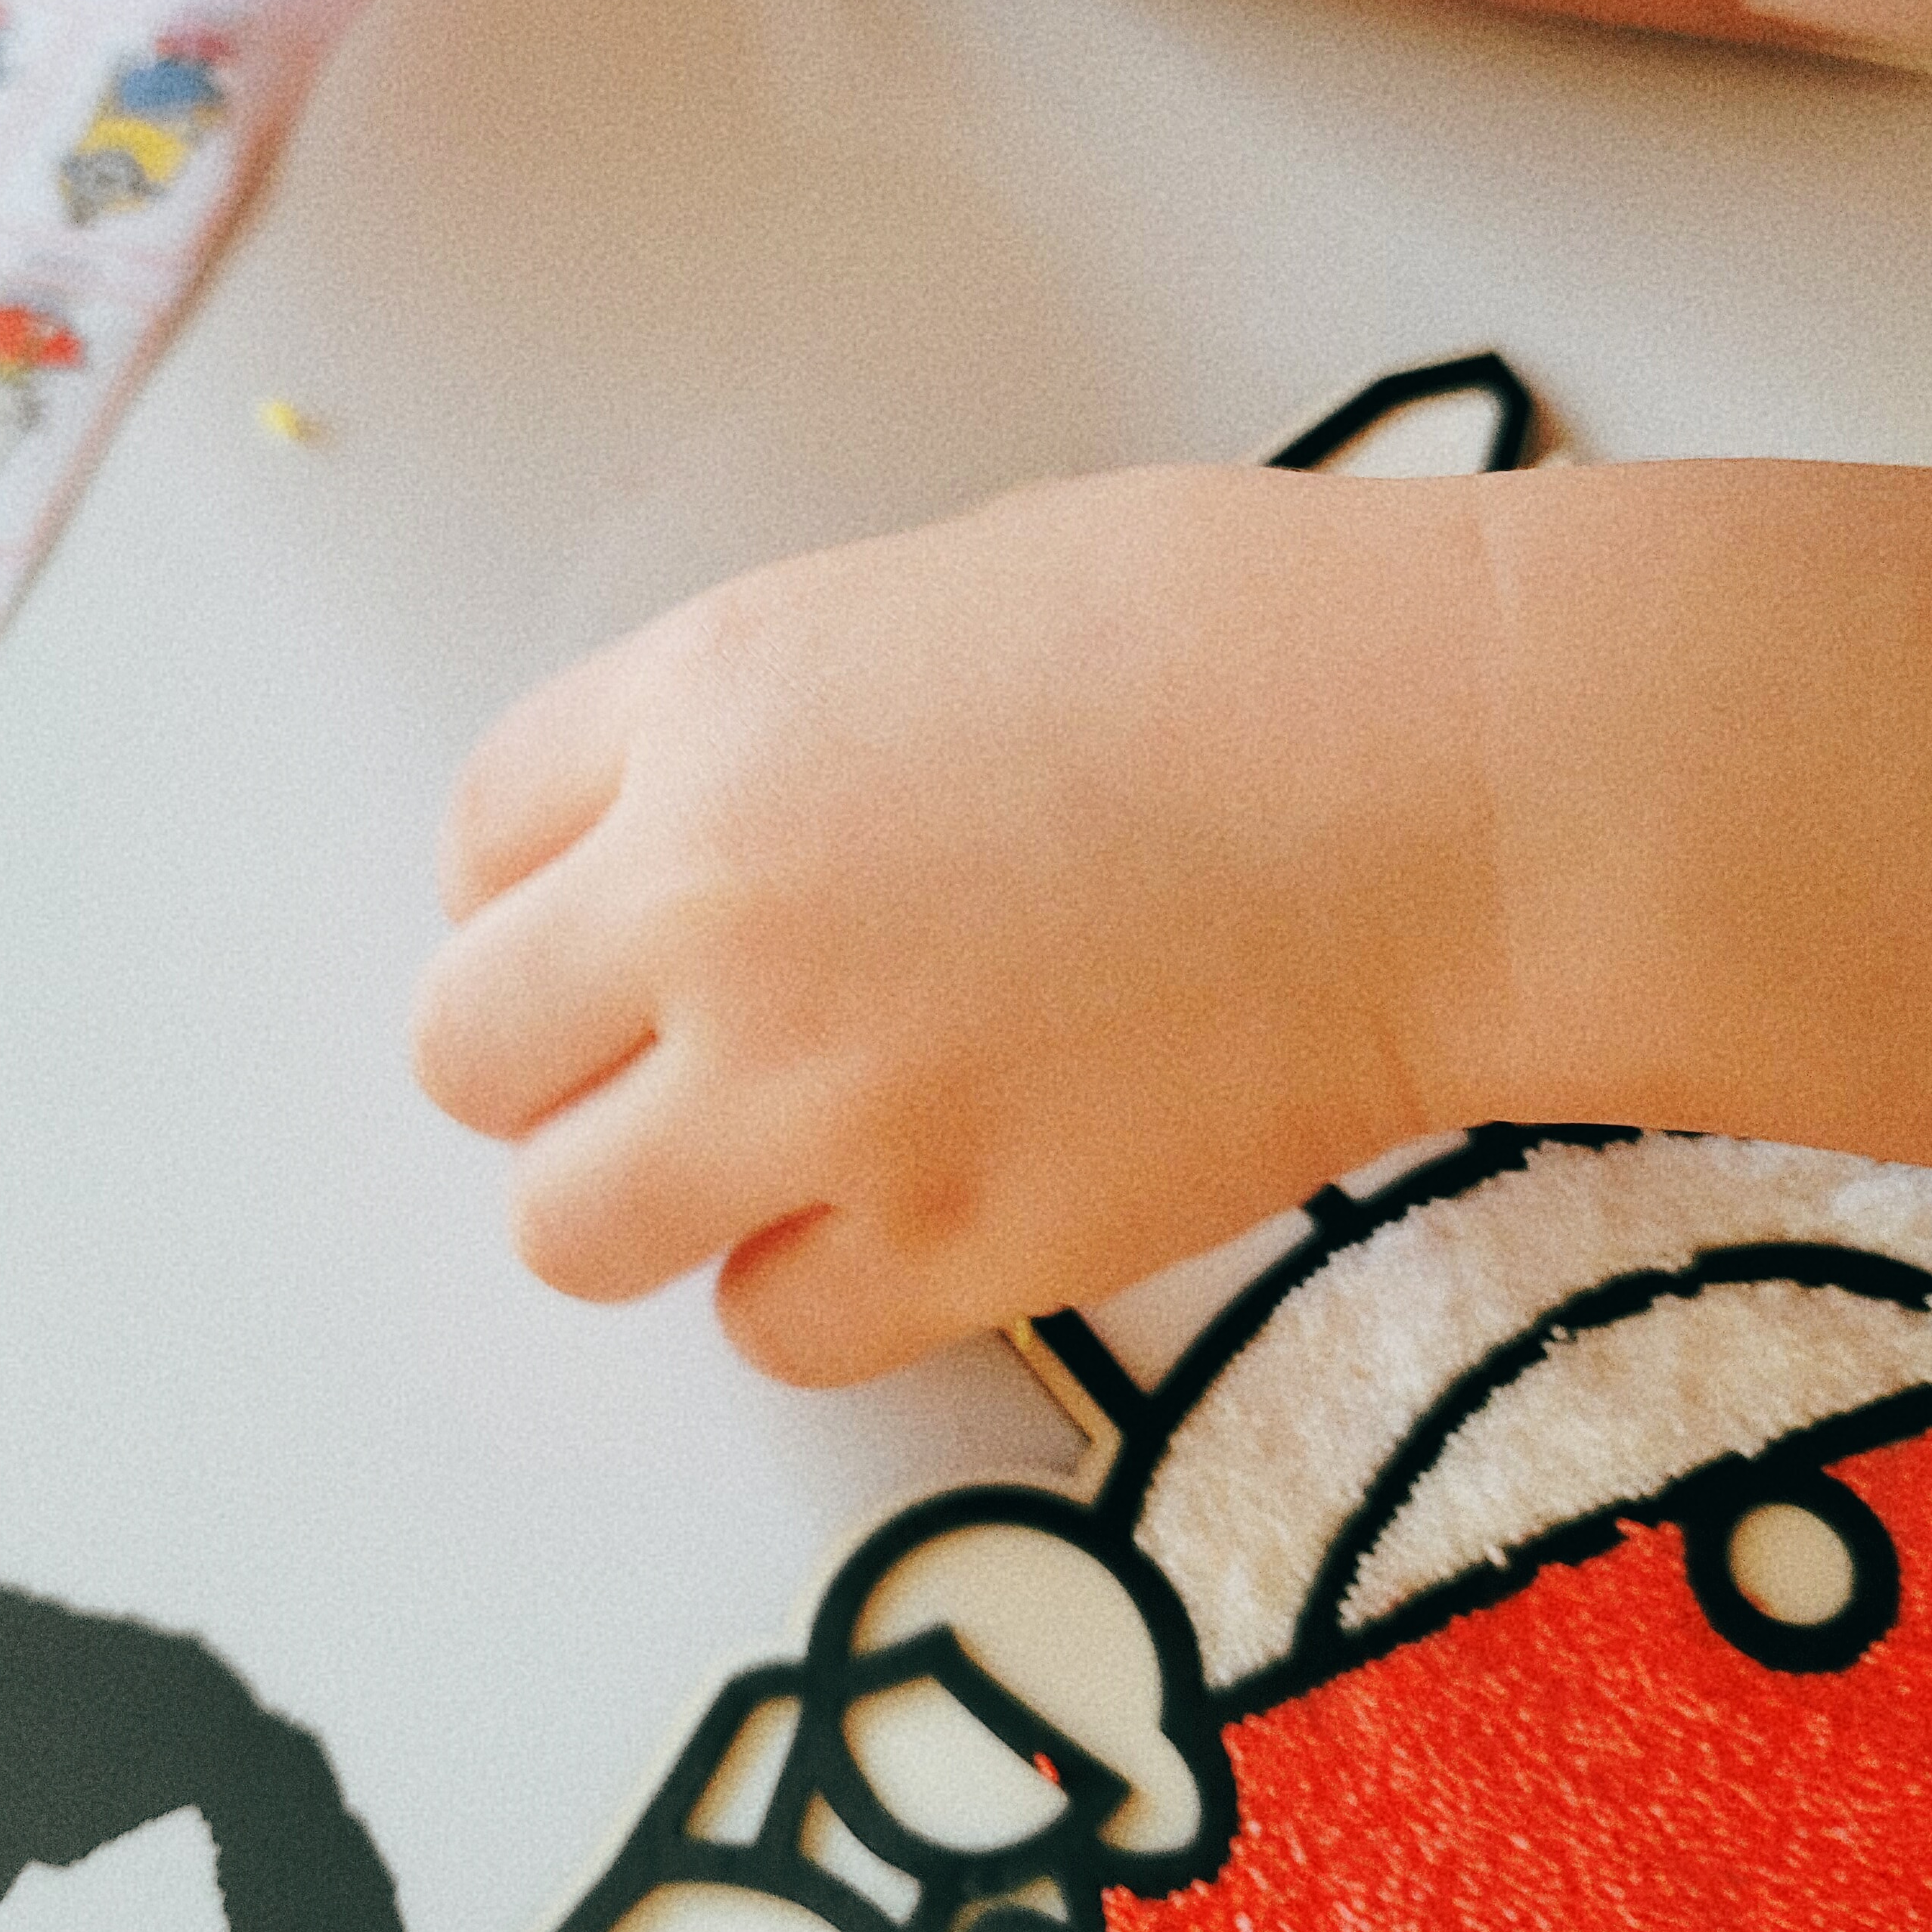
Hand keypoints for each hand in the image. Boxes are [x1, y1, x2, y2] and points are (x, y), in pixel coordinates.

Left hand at [414, 468, 1503, 1382]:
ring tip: (790, 1147)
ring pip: (572, 1226)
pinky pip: (771, 1328)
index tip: (617, 925)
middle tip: (683, 1050)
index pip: (476, 839)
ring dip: (653, 1194)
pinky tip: (929, 1201)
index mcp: (711, 699)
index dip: (541, 893)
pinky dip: (823, 1284)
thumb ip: (756, 728)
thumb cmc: (1242, 643)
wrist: (1462, 779)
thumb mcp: (931, 603)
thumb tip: (671, 851)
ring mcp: (823, 1089)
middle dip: (555, 1058)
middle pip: (469, 1052)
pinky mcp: (955, 1245)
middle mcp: (714, 899)